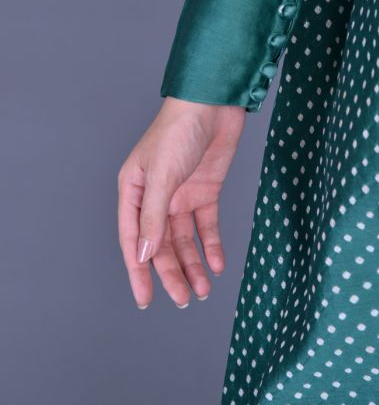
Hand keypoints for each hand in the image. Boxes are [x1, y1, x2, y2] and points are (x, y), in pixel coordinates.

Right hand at [117, 96, 245, 309]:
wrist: (213, 104)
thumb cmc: (178, 132)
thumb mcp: (162, 176)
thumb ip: (153, 216)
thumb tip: (143, 255)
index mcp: (134, 191)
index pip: (133, 240)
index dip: (138, 272)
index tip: (146, 300)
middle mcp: (155, 197)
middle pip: (161, 244)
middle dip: (171, 273)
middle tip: (184, 300)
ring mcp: (181, 195)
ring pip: (184, 239)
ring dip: (193, 264)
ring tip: (203, 290)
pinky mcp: (205, 191)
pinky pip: (206, 225)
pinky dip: (212, 245)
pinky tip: (218, 264)